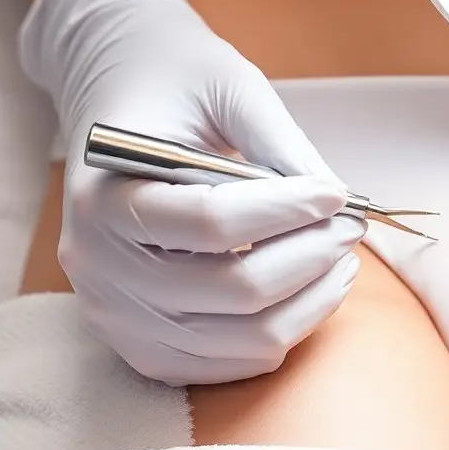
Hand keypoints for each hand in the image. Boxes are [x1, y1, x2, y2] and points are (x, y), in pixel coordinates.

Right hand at [20, 0, 363, 383]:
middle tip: (350, 226)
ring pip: (242, 339)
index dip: (288, 211)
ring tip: (339, 256)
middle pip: (234, 289)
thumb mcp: (229, 86)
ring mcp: (117, 316)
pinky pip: (231, 365)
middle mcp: (98, 267)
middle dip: (311, 256)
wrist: (115, 99)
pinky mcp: (144, 346)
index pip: (211, 222)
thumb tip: (339, 205)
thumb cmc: (174, 85)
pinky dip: (284, 330)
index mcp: (101, 196)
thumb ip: (281, 144)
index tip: (336, 193)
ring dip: (310, 300)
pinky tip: (308, 288)